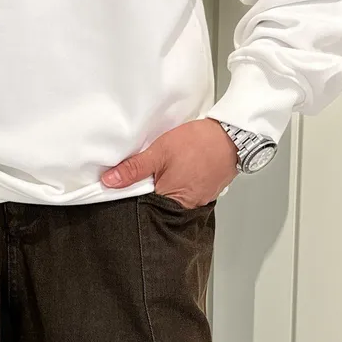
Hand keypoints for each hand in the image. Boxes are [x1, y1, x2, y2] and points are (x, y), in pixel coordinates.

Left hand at [101, 119, 237, 207]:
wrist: (232, 135)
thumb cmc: (198, 144)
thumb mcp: (159, 152)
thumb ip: (134, 168)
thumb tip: (110, 181)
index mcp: (172, 201)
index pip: (143, 206)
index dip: (131, 195)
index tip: (121, 185)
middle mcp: (187, 207)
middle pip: (158, 203)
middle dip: (148, 190)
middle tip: (145, 173)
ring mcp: (199, 200)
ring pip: (172, 197)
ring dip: (164, 185)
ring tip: (162, 170)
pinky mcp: (207, 192)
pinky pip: (186, 191)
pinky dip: (179, 182)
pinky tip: (177, 170)